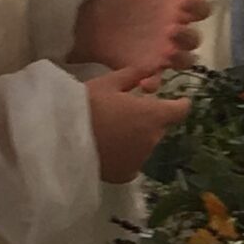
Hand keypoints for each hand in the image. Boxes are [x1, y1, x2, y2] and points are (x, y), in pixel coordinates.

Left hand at [74, 0, 209, 71]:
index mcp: (175, 9)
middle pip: (194, 39)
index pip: (200, 9)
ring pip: (183, 61)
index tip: (187, 8)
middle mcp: (174, 33)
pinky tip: (145, 84)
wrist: (92, 20)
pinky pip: (156, 79)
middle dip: (189, 37)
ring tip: (167, 56)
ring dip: (180, 60)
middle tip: (174, 33)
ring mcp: (162, 53)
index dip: (199, 9)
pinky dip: (153, 83)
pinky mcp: (146, 68)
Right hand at [86, 65, 190, 184]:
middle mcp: (152, 139)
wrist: (63, 141)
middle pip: (159, 127)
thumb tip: (151, 68)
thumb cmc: (86, 106)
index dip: (179, 104)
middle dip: (149, 120)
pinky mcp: (126, 175)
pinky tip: (107, 148)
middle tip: (126, 112)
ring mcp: (140, 160)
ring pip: (145, 144)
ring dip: (137, 138)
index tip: (176, 101)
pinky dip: (125, 156)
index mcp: (153, 115)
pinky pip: (132, 162)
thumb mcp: (108, 82)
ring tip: (112, 131)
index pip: (180, 110)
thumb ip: (134, 75)